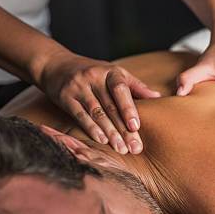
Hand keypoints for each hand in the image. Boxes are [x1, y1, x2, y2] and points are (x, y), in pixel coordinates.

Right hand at [38, 52, 160, 153]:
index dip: (129, 108)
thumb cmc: (94, 72)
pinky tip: (101, 140)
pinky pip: (80, 115)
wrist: (56, 64)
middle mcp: (94, 78)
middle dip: (124, 129)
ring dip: (110, 133)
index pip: (121, 90)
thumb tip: (158, 97)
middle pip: (111, 106)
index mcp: (111, 72)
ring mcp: (79, 87)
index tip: (136, 126)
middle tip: (134, 148)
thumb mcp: (114, 73)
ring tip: (121, 148)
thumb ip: (135, 86)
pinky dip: (91, 129)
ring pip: (97, 113)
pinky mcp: (65, 97)